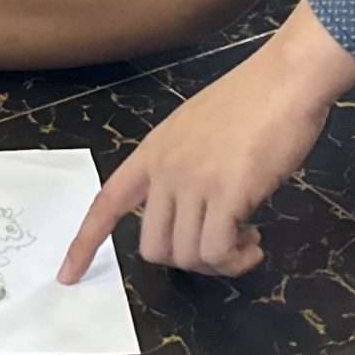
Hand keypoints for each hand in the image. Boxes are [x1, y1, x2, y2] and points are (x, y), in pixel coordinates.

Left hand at [58, 13, 354, 280]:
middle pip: (152, 246)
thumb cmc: (254, 98)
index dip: (85, 242)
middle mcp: (165, 169)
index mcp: (153, 151)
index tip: (67, 275)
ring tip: (246, 242)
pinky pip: (217, 252)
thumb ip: (182, 165)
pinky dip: (237, 260)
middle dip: (186, 259)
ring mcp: (193, 181)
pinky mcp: (227, 194)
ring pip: (186, 256)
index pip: (106, 203)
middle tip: (222, 246)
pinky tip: (255, 244)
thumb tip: (188, 208)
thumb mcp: (198, 127)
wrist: (287, 78)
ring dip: (219, 263)